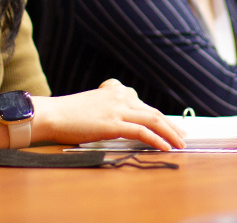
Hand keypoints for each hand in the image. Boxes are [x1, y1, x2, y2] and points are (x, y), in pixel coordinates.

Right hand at [36, 79, 185, 150]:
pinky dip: (157, 139)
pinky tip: (166, 147)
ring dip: (170, 133)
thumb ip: (109, 105)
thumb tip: (121, 119)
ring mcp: (118, 109)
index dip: (160, 117)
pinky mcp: (113, 124)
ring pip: (153, 120)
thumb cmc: (69, 113)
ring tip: (180, 143)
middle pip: (153, 112)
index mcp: (117, 90)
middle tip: (182, 135)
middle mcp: (121, 96)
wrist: (53, 114)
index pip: (144, 105)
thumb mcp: (93, 102)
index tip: (170, 125)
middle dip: (171, 125)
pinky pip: (142, 131)